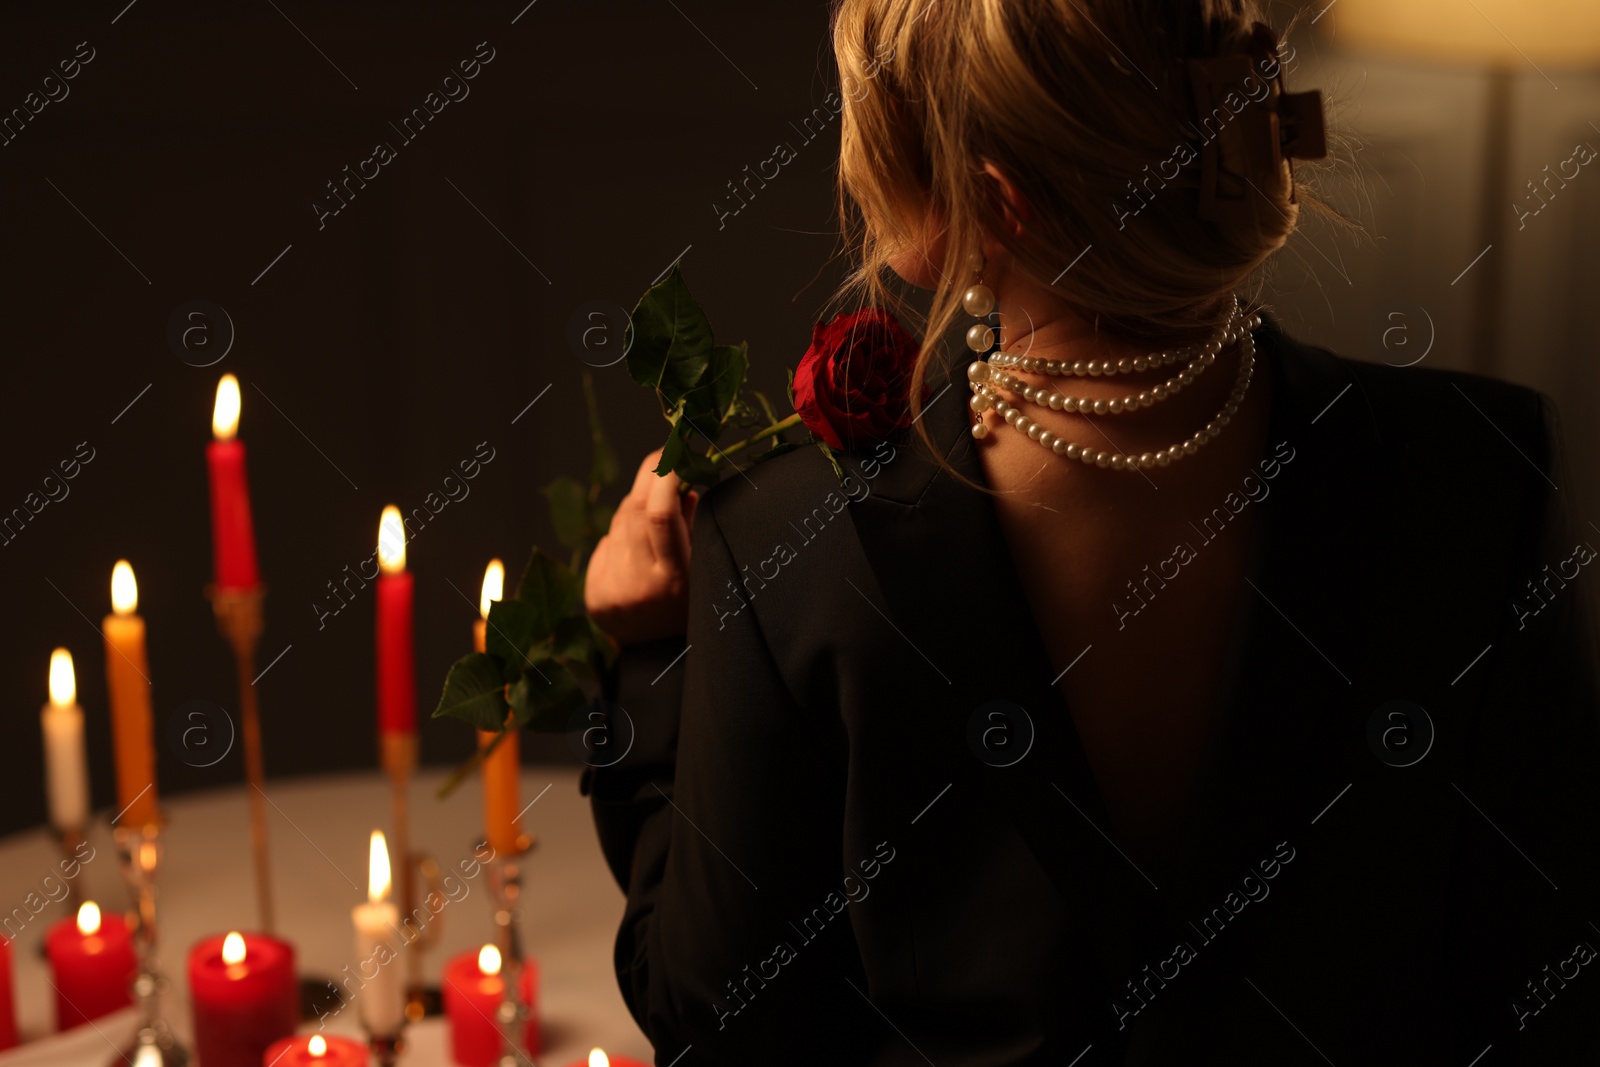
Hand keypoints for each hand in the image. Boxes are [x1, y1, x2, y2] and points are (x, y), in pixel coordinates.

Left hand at [585, 449, 699, 645]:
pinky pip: (607, 546)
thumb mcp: (705, 572)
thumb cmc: (692, 610)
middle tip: (665, 457)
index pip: (660, 515)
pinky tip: (637, 552)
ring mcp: (609, 589)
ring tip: (658, 517)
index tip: (677, 451)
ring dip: (638, 508)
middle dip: (650, 478)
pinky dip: (623, 538)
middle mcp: (636, 585)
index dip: (666, 475)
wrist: (658, 658)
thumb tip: (683, 486)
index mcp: (672, 581)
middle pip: (634, 511)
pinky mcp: (592, 594)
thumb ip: (694, 528)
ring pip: (618, 524)